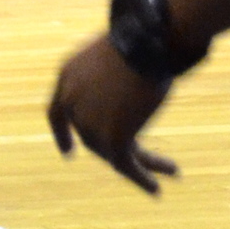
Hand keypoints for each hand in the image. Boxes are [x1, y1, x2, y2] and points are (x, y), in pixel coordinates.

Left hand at [47, 34, 181, 194]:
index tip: (68, 153)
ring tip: (172, 169)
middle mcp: (72, 100)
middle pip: (93, 137)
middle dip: (120, 149)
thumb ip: (114, 82)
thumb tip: (129, 101)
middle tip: (146, 160)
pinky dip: (142, 178)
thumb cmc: (143, 39)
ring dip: (144, 164)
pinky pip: (127, 164)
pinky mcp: (112, 136)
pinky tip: (156, 188)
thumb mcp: (118, 58)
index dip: (62, 134)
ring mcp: (89, 120)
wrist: (150, 41)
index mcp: (67, 76)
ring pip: (114, 152)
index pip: (57, 112)